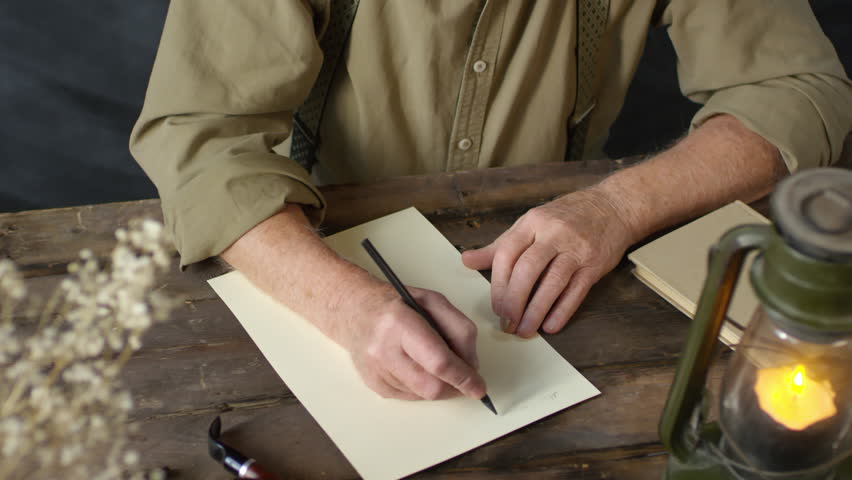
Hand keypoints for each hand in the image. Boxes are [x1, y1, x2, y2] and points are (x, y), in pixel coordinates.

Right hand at [221, 205, 485, 401]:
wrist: (353, 311)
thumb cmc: (398, 303)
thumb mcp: (433, 301)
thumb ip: (459, 328)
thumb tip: (471, 365)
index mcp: (400, 322)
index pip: (438, 361)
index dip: (463, 377)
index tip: (479, 387)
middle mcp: (383, 349)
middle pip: (432, 386)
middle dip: (455, 386)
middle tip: (464, 377)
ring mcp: (375, 370)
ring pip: (423, 395)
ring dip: (440, 385)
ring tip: (435, 362)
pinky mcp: (373, 385)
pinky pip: (411, 397)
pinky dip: (423, 386)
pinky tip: (417, 366)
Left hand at [462, 186, 636, 337]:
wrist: (613, 206)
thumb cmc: (565, 218)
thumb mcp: (530, 224)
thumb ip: (500, 246)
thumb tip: (466, 260)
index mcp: (531, 223)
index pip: (507, 254)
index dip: (498, 284)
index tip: (495, 307)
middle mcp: (553, 234)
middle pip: (527, 271)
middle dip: (513, 301)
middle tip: (507, 323)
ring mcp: (576, 249)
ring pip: (551, 284)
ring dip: (535, 311)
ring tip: (525, 330)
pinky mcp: (594, 265)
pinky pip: (575, 292)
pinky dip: (561, 311)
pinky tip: (550, 326)